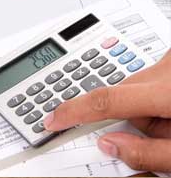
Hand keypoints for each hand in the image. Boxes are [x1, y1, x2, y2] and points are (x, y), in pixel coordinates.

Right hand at [44, 50, 170, 171]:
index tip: (53, 120)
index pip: (105, 100)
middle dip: (131, 116)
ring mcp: (169, 59)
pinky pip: (148, 77)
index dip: (74, 111)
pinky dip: (154, 93)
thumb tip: (109, 145)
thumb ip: (148, 154)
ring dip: (145, 105)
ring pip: (134, 86)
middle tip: (164, 132)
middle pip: (120, 94)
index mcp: (169, 91)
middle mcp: (167, 67)